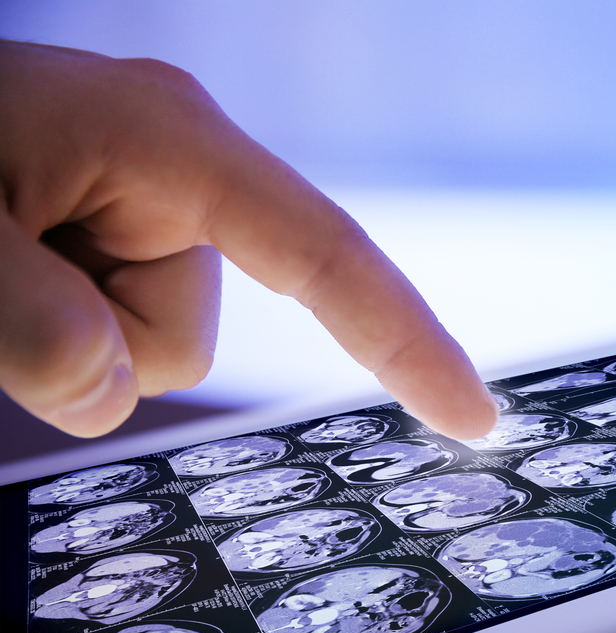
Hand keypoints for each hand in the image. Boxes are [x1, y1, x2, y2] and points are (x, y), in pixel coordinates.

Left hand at [0, 40, 497, 439]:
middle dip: (98, 348)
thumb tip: (105, 386)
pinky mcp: (108, 221)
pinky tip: (3, 268)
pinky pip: (110, 326)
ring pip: (142, 343)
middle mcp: (174, 161)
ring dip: (64, 338)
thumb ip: (31, 325)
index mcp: (169, 140)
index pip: (328, 257)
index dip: (410, 342)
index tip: (475, 415)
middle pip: (189, 330)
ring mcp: (139, 193)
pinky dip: (55, 327)